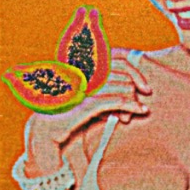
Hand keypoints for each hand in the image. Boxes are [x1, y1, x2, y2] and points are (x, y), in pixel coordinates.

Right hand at [24, 53, 151, 171]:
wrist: (45, 132)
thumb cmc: (67, 115)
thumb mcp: (86, 98)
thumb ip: (104, 90)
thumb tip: (130, 89)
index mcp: (82, 66)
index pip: (116, 57)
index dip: (133, 69)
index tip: (142, 83)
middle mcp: (83, 73)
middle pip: (122, 72)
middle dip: (135, 84)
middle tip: (145, 95)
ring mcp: (83, 87)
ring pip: (122, 86)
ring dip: (135, 98)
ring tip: (142, 109)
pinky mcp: (85, 103)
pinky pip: (116, 101)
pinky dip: (132, 106)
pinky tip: (140, 110)